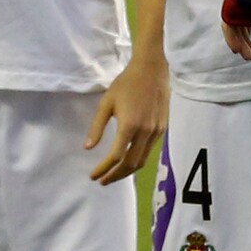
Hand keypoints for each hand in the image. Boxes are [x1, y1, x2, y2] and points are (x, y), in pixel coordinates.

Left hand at [87, 53, 169, 184]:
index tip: (93, 176)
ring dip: (127, 172)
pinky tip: (128, 159)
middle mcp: (145, 132)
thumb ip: (97, 127)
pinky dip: (138, 160)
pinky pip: (149, 151)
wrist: (152, 70)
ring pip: (142, 161)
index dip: (103, 169)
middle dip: (115, 176)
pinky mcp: (162, 128)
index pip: (116, 156)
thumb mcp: (106, 103)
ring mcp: (156, 131)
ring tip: (114, 174)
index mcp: (129, 125)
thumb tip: (88, 148)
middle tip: (102, 181)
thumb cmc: (126, 84)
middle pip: (131, 164)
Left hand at [220, 0, 250, 61]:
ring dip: (241, 43)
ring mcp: (234, 5)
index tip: (249, 41)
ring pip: (234, 28)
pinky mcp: (229, 9)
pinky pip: (228, 26)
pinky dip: (232, 39)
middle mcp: (241, 3)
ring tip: (248, 56)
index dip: (246, 32)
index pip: (245, 19)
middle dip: (245, 42)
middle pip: (240, 26)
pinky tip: (237, 49)